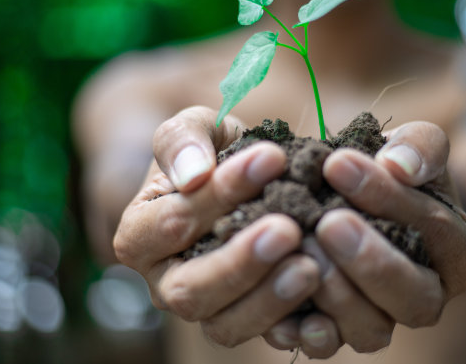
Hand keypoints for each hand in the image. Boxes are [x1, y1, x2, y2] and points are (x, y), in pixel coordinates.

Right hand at [113, 106, 320, 345]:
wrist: (240, 177)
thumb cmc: (213, 151)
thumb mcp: (194, 129)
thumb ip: (182, 140)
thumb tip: (193, 175)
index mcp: (141, 235)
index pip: (172, 222)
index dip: (218, 195)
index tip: (271, 159)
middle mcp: (166, 282)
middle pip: (190, 290)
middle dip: (240, 262)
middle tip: (287, 230)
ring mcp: (207, 308)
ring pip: (225, 325)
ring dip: (268, 299)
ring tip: (310, 267)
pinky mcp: (246, 320)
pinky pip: (264, 337)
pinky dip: (293, 325)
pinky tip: (323, 302)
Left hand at [263, 121, 465, 356]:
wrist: (359, 195)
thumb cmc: (392, 169)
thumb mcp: (414, 146)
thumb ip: (420, 146)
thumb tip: (400, 165)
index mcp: (457, 253)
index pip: (437, 230)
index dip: (391, 199)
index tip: (338, 163)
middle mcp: (427, 295)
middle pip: (414, 297)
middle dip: (370, 260)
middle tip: (328, 223)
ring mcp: (385, 318)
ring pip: (373, 330)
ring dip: (337, 295)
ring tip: (302, 250)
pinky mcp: (342, 331)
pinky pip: (328, 345)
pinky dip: (305, 331)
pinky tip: (282, 308)